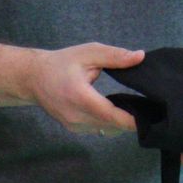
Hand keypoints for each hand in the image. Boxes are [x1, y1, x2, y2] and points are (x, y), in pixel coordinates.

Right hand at [25, 43, 140, 135]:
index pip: (112, 115)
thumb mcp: (89, 53)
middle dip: (131, 119)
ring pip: (106, 129)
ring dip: (120, 122)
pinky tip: (116, 111)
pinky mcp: (73, 129)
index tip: (150, 117)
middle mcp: (77, 117)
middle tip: (148, 108)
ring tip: (134, 108)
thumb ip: (115, 56)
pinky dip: (109, 122)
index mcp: (81, 97)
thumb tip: (140, 57)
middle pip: (112, 125)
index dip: (133, 120)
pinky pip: (97, 129)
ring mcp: (74, 126)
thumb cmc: (61, 63)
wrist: (33, 78)